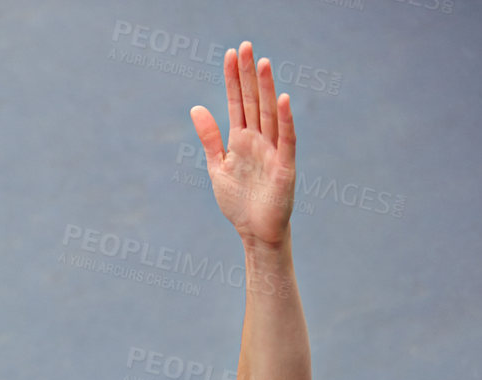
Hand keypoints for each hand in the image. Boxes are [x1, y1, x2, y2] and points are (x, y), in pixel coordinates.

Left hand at [189, 41, 296, 248]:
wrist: (255, 231)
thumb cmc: (239, 200)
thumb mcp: (217, 166)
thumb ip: (209, 137)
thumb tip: (196, 107)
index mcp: (242, 139)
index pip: (238, 102)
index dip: (234, 79)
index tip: (230, 54)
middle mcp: (259, 139)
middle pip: (253, 101)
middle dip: (248, 75)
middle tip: (245, 46)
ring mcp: (273, 151)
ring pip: (270, 114)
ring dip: (267, 89)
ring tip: (262, 63)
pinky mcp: (284, 166)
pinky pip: (286, 139)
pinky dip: (285, 120)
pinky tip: (283, 99)